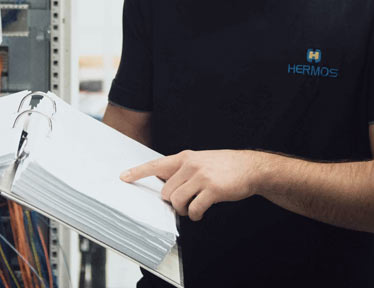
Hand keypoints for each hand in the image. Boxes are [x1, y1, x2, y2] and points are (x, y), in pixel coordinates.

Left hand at [120, 150, 264, 221]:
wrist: (250, 167)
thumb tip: (167, 188)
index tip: (123, 177)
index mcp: (185, 157)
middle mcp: (190, 165)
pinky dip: (195, 215)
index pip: (156, 164)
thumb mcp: (201, 160)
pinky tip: (200, 213)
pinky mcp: (212, 189)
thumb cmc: (224, 166)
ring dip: (183, 211)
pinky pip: (194, 209)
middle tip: (184, 205)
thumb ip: (183, 170)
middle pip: (166, 191)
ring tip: (193, 209)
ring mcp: (201, 176)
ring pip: (177, 201)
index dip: (138, 172)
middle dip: (172, 203)